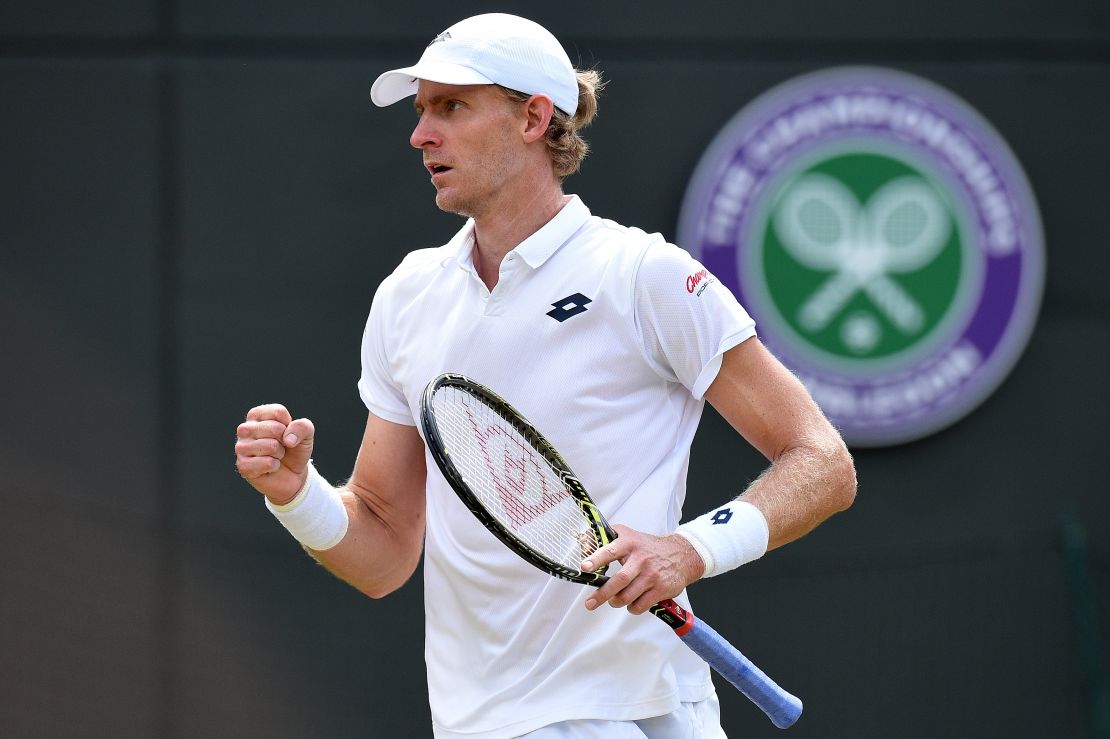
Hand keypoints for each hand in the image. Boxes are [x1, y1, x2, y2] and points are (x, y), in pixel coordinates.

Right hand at [235, 404, 314, 504]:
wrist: (292, 474)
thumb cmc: (294, 449)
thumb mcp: (306, 434)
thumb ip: (302, 427)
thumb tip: (288, 439)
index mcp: (257, 415)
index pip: (278, 412)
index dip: (289, 426)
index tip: (286, 433)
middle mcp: (245, 429)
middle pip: (274, 428)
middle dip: (285, 441)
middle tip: (281, 447)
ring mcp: (241, 447)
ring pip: (271, 445)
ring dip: (280, 454)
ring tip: (275, 456)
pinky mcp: (242, 465)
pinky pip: (268, 462)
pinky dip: (275, 466)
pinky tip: (270, 467)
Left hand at [580, 524, 706, 614]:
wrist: (680, 555)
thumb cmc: (647, 547)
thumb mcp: (627, 535)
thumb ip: (604, 538)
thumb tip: (584, 546)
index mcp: (629, 543)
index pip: (611, 550)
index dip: (596, 559)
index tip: (585, 567)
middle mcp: (640, 559)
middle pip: (619, 580)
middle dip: (602, 594)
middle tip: (590, 603)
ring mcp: (651, 575)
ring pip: (627, 596)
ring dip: (616, 602)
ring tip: (614, 600)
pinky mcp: (660, 589)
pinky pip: (640, 605)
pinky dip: (632, 608)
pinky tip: (632, 602)